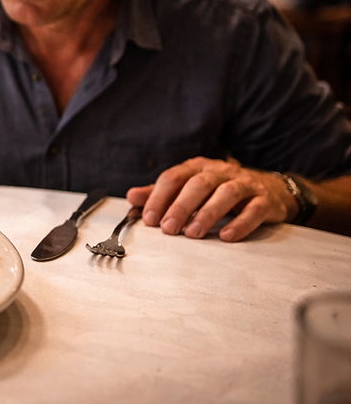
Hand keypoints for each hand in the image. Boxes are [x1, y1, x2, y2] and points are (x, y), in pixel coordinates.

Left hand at [126, 157, 295, 241]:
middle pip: (198, 184)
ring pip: (225, 194)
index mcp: (198, 167)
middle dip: (181, 206)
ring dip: (207, 214)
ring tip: (193, 234)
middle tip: (168, 229)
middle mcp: (221, 171)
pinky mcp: (265, 200)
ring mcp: (245, 184)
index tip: (150, 219)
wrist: (271, 191)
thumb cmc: (221, 190)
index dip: (159, 197)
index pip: (174, 177)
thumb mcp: (190, 188)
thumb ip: (162, 193)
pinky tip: (226, 236)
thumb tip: (131, 197)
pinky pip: (254, 209)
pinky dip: (240, 223)